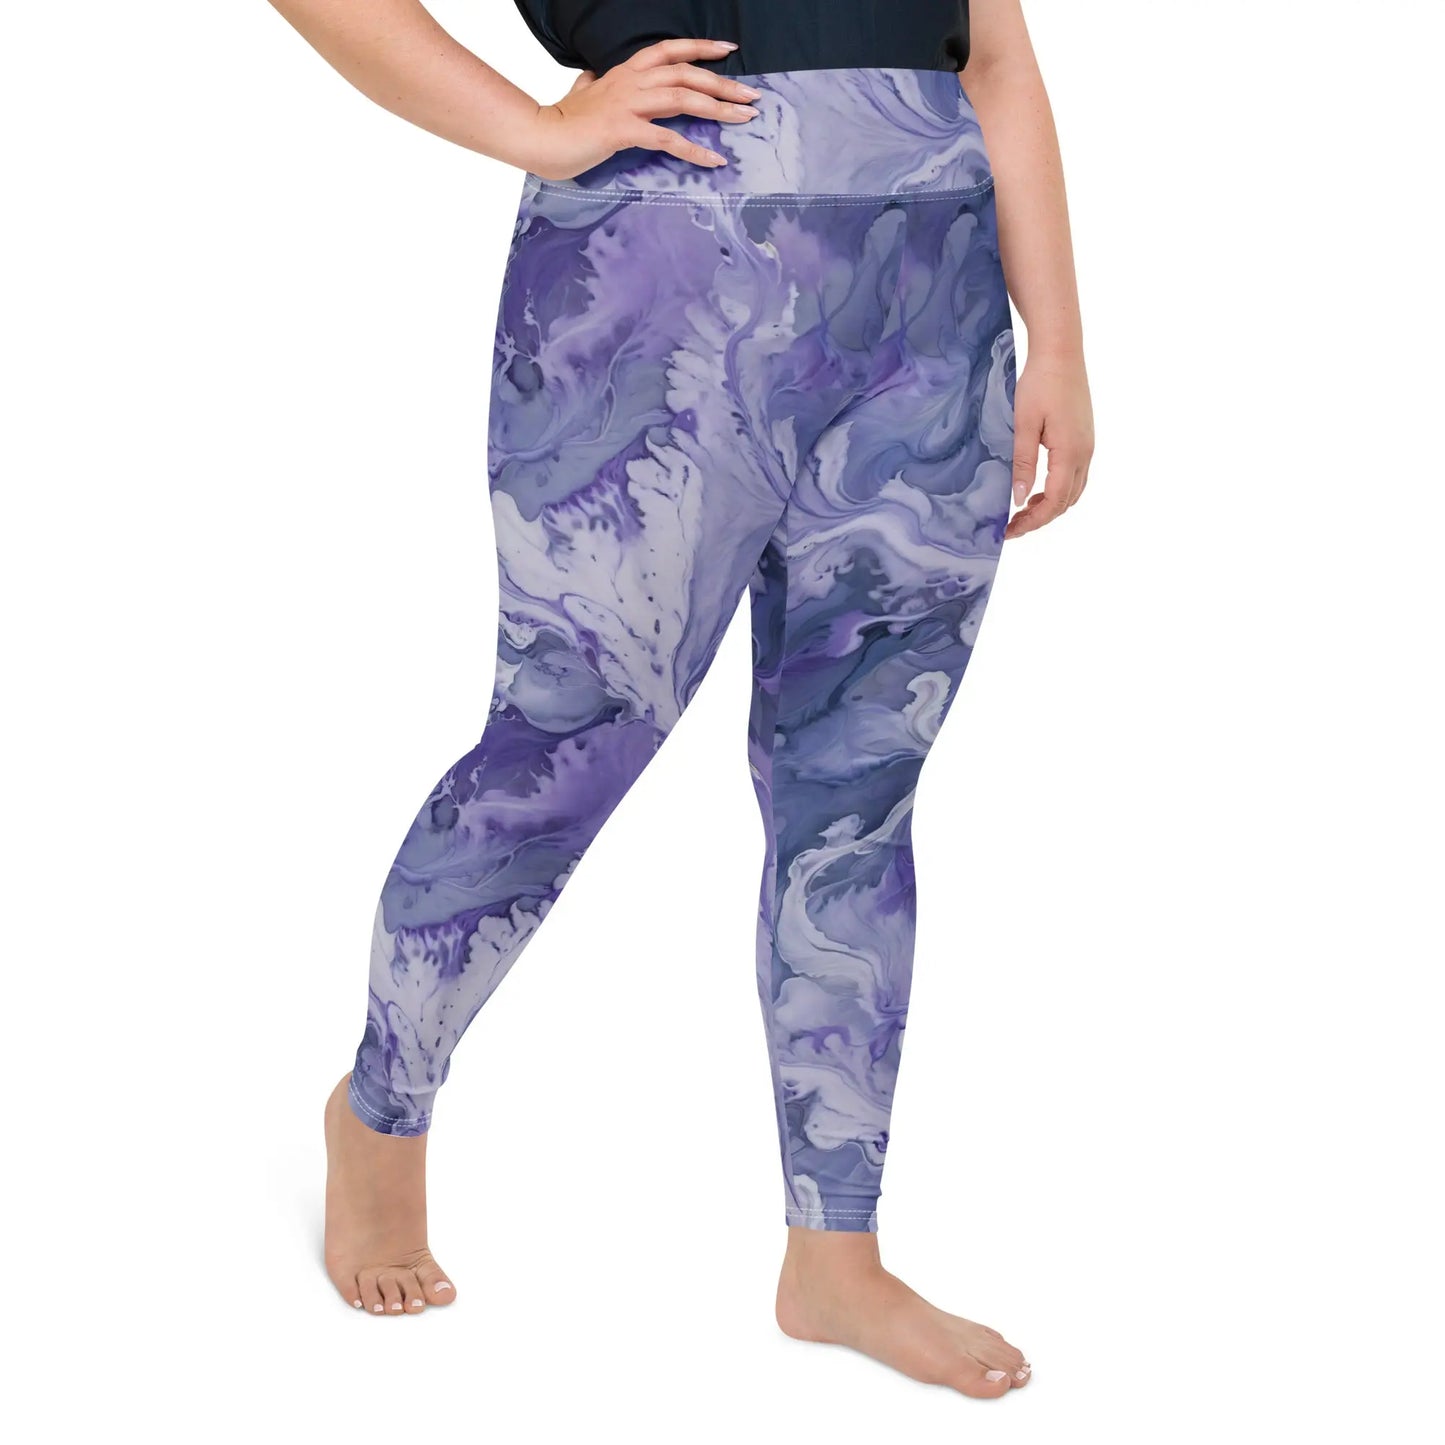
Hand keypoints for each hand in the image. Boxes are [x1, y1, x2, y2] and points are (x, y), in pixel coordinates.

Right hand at [516, 39, 760, 180]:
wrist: (540, 137)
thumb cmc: (561, 121)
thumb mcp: (579, 94)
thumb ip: (589, 84)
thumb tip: (587, 79)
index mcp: (624, 72)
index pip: (669, 50)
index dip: (700, 48)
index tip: (729, 51)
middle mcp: (630, 82)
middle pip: (686, 74)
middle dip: (723, 85)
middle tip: (752, 98)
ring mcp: (627, 104)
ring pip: (682, 98)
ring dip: (718, 109)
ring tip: (744, 120)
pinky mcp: (624, 131)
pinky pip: (667, 138)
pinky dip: (694, 150)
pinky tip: (714, 160)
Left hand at [1007, 352, 1093, 538]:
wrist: (1061, 353)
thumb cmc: (1040, 383)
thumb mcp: (1023, 424)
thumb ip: (1023, 463)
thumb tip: (1020, 499)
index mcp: (1070, 453)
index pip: (1054, 502)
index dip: (1032, 522)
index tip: (1010, 531)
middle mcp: (1085, 454)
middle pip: (1066, 502)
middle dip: (1041, 518)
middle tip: (1013, 526)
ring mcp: (1088, 446)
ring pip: (1073, 491)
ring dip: (1050, 505)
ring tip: (1023, 511)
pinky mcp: (1085, 438)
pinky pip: (1075, 476)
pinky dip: (1058, 490)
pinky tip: (1038, 487)